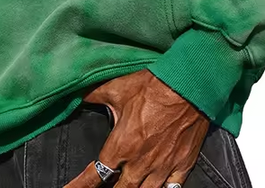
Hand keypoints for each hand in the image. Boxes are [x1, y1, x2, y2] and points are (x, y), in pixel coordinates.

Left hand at [64, 69, 209, 187]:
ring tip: (128, 187)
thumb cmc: (152, 86)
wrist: (187, 86)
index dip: (80, 185)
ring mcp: (162, 167)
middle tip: (107, 186)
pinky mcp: (182, 165)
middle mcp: (140, 162)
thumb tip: (76, 94)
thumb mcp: (117, 87)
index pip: (95, 174)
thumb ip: (94, 95)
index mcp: (121, 145)